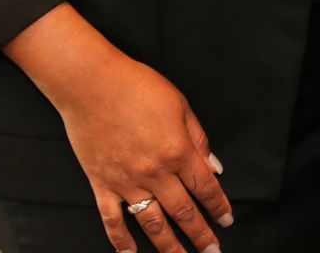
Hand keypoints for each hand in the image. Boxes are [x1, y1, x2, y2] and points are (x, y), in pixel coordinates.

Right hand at [7, 5, 231, 252]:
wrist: (91, 84)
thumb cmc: (137, 87)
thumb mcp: (180, 105)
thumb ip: (198, 138)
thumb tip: (213, 167)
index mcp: (178, 151)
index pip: (205, 188)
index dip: (219, 206)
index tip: (227, 220)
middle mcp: (155, 173)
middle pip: (183, 212)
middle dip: (201, 235)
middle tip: (212, 250)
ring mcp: (127, 182)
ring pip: (152, 224)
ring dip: (169, 246)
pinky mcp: (102, 184)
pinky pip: (113, 220)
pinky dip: (121, 242)